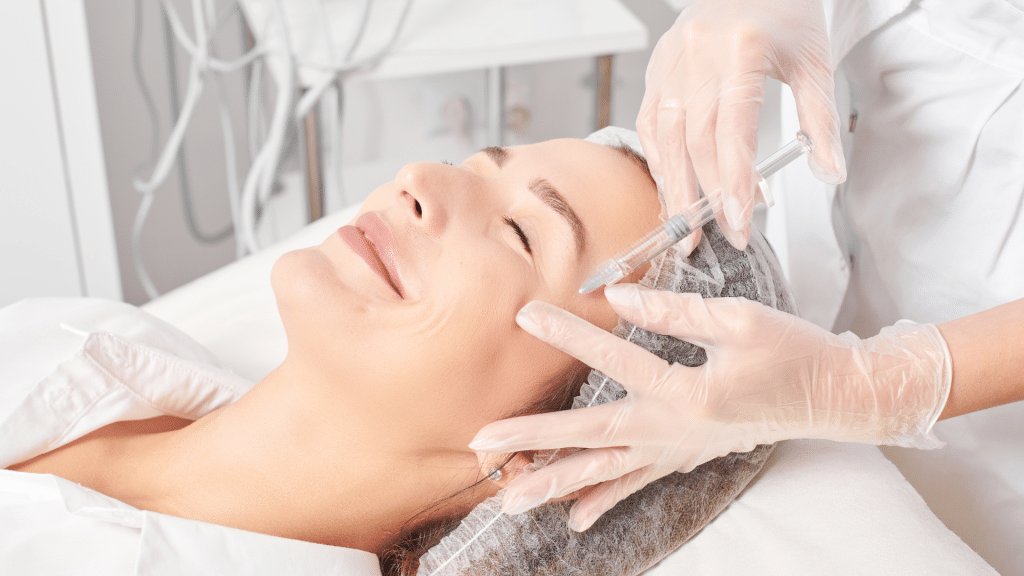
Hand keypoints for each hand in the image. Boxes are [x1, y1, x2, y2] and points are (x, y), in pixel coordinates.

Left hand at [471, 285, 949, 530]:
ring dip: (556, 484)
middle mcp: (675, 430)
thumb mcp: (741, 320)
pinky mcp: (683, 456)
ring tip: (508, 499)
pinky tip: (575, 518)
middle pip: (592, 436)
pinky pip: (635, 484)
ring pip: (606, 472)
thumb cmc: (793, 352)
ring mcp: (677, 450)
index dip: (569, 333)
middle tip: (482, 441)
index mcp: (690, 391)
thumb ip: (677, 311)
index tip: (526, 313)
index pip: (617, 358)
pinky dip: (603, 499)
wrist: (833, 398)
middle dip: (534, 439)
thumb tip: (621, 298)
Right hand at [638, 0, 845, 253]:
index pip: (730, 133)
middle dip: (705, 197)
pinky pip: (649, 123)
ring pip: (664, 138)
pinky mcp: (656, 69)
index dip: (731, 184)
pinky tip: (671, 187)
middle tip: (719, 236)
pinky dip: (660, 160)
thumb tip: (830, 172)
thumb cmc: (785, 12)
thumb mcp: (814, 63)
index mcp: (739, 51)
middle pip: (694, 142)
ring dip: (673, 188)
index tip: (740, 223)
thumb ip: (819, 121)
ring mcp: (670, 62)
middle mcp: (696, 56)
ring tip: (684, 227)